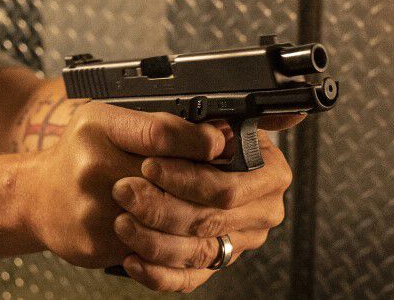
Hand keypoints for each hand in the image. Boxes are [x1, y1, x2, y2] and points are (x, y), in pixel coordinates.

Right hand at [22, 101, 225, 267]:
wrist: (36, 197)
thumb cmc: (79, 155)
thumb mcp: (109, 121)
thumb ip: (157, 124)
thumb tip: (215, 134)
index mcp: (98, 128)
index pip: (161, 134)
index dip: (197, 141)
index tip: (218, 145)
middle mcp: (92, 168)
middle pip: (169, 180)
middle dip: (201, 183)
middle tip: (217, 181)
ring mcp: (92, 211)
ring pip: (165, 219)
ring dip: (189, 215)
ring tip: (195, 206)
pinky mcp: (95, 245)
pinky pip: (148, 246)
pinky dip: (166, 239)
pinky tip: (168, 228)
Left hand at [110, 115, 300, 291]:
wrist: (167, 158)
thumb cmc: (192, 135)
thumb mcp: (208, 115)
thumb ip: (224, 117)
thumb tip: (257, 121)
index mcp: (270, 173)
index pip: (228, 188)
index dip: (187, 180)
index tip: (151, 166)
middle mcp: (261, 210)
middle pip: (210, 220)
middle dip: (162, 207)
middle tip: (126, 190)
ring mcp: (239, 241)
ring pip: (198, 252)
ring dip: (154, 240)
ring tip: (123, 222)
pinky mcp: (214, 263)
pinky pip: (189, 279)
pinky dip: (157, 273)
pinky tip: (132, 258)